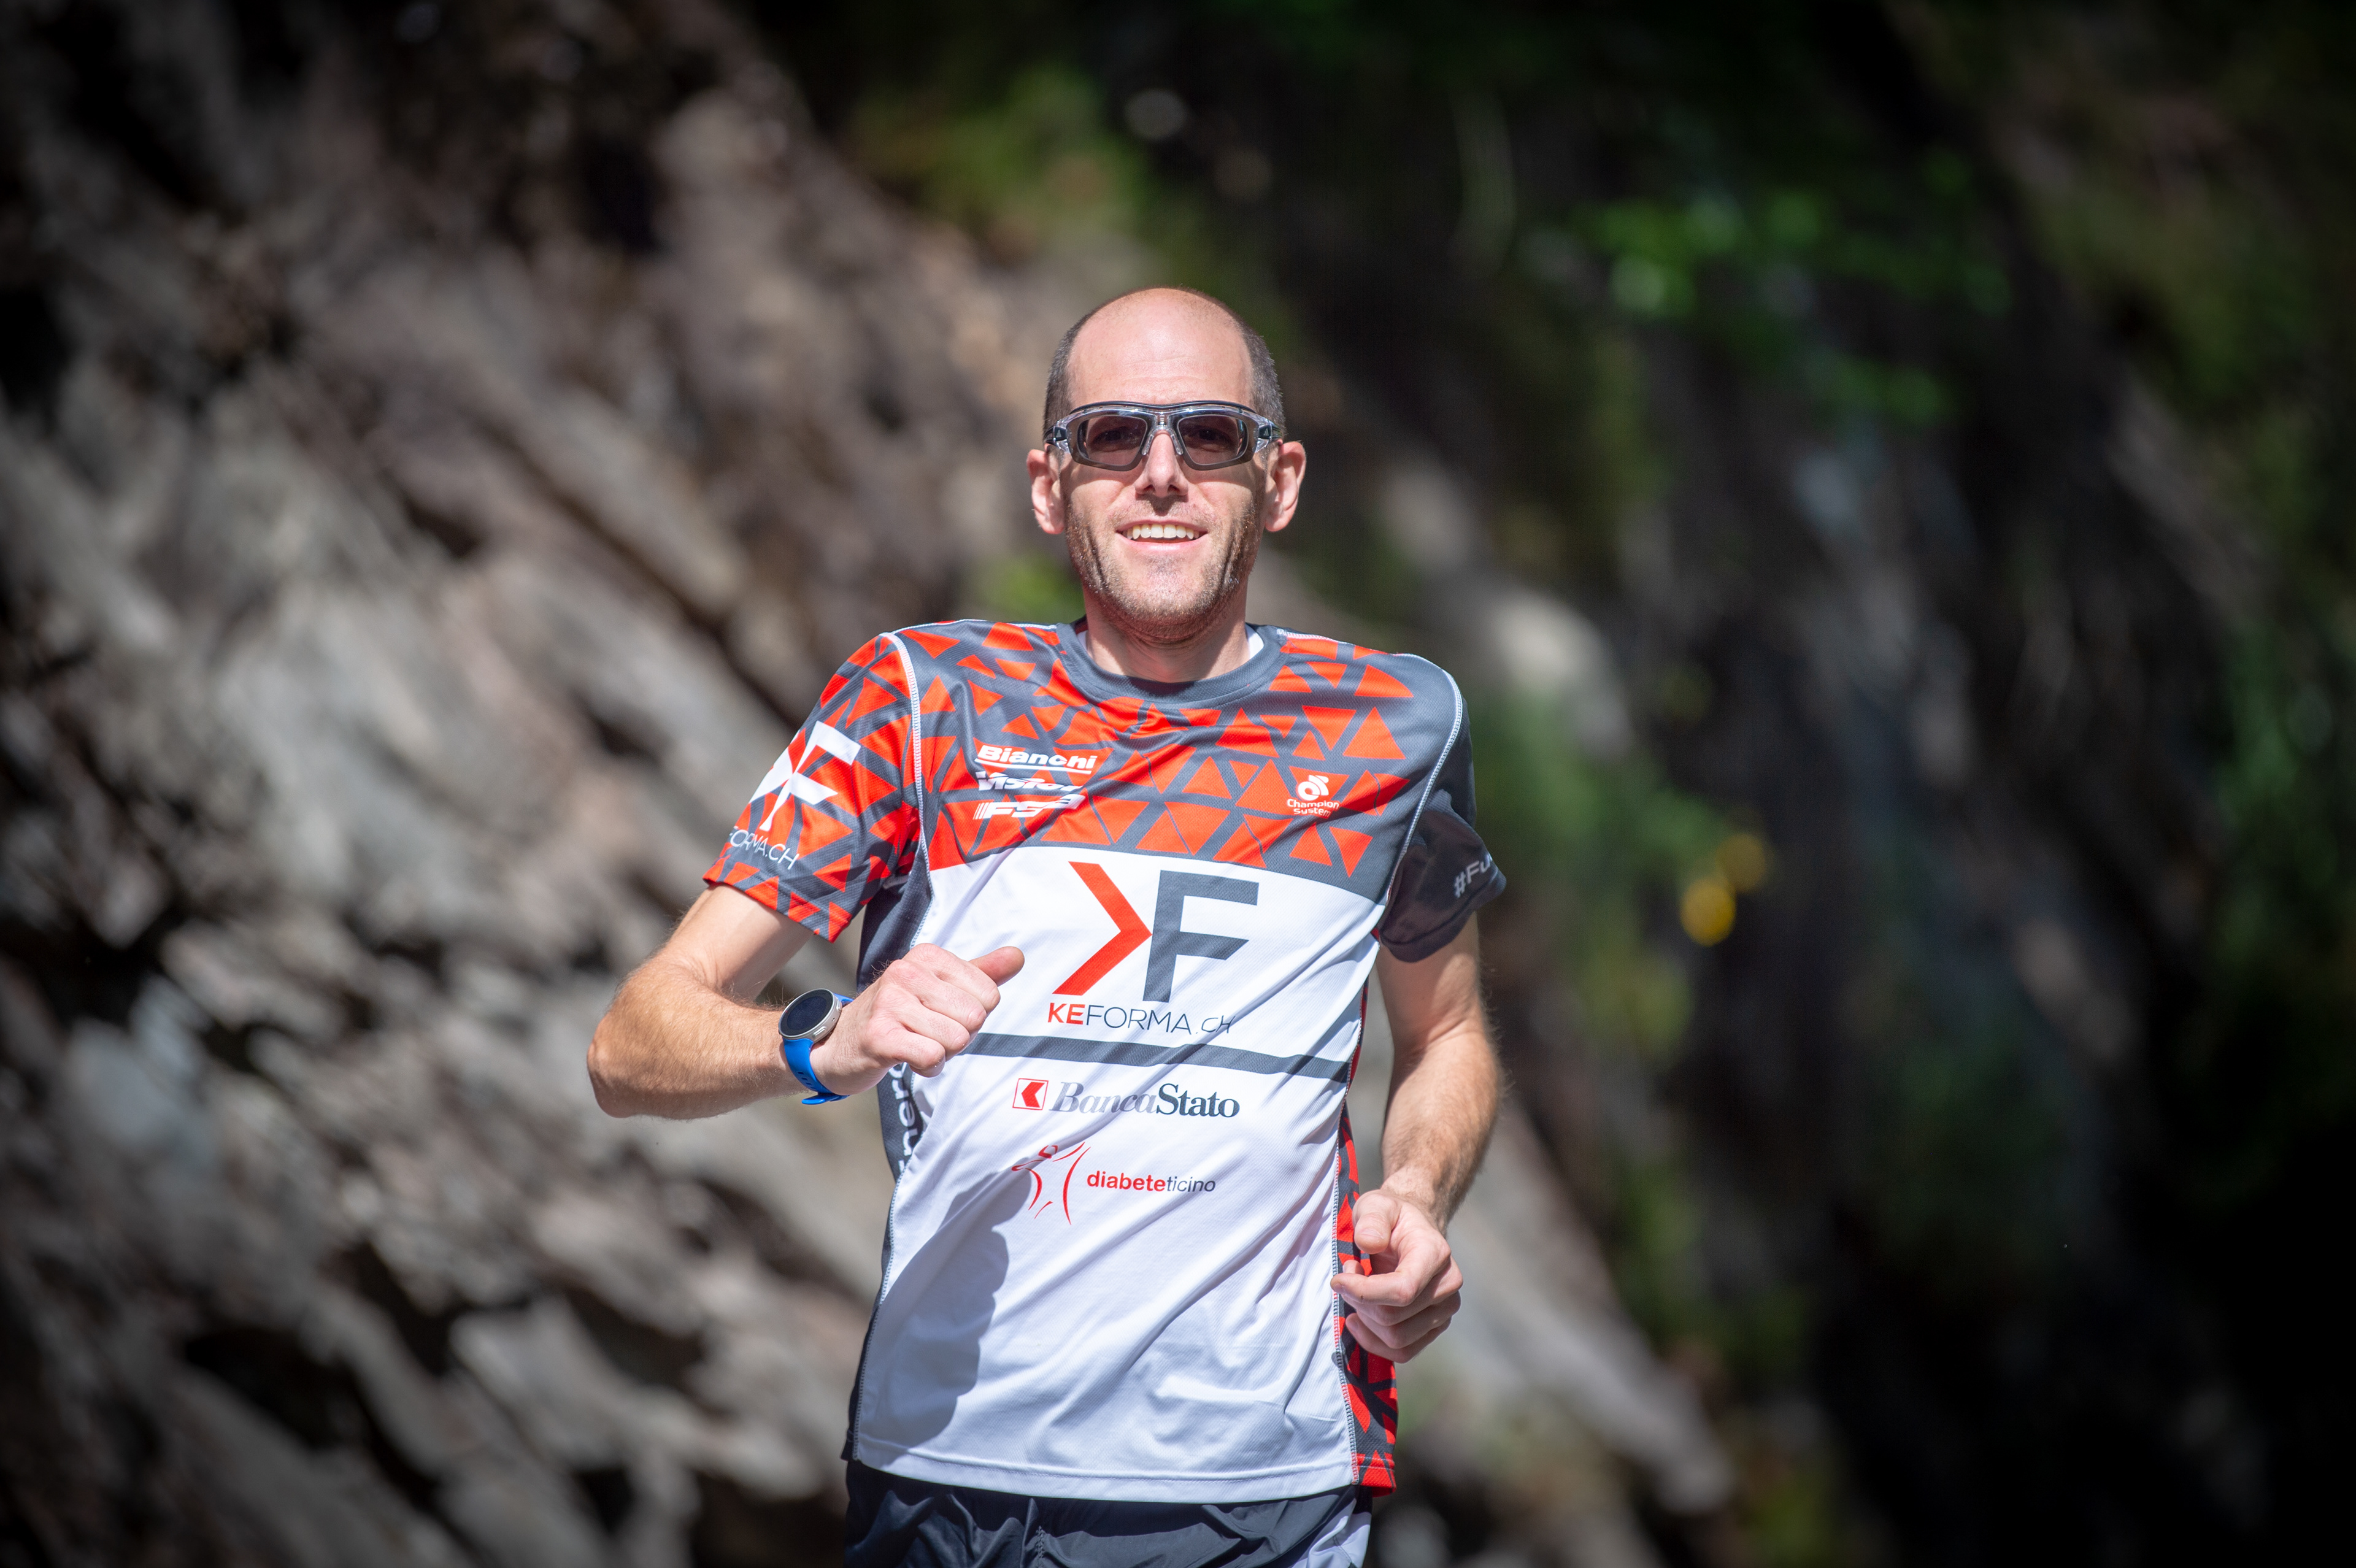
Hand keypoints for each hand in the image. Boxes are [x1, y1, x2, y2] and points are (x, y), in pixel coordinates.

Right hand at [807, 943, 1023, 1092]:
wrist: (840, 1042)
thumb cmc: (900, 1014)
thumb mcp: (941, 987)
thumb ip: (982, 973)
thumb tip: (1018, 955)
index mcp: (927, 956)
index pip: (989, 994)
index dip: (973, 1015)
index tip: (943, 1014)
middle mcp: (906, 971)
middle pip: (974, 1018)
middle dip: (959, 1036)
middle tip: (928, 1032)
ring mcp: (890, 1002)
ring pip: (956, 1040)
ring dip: (942, 1053)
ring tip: (916, 1043)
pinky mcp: (878, 1036)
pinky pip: (932, 1057)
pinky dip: (928, 1066)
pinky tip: (909, 1059)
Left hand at [1331, 1186, 1463, 1362]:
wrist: (1413, 1231)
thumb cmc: (1391, 1218)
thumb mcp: (1376, 1205)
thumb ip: (1372, 1219)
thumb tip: (1368, 1242)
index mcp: (1435, 1253)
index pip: (1402, 1290)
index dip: (1364, 1292)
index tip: (1338, 1279)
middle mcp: (1447, 1285)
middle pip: (1393, 1317)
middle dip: (1359, 1303)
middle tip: (1346, 1279)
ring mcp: (1445, 1310)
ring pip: (1396, 1339)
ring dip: (1366, 1321)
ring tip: (1356, 1293)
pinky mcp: (1436, 1327)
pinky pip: (1404, 1351)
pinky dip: (1375, 1341)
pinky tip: (1360, 1320)